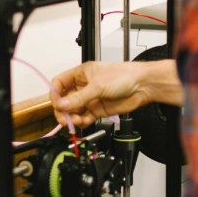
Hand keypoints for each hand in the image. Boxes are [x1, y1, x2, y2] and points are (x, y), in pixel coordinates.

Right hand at [50, 60, 181, 126]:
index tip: (56, 104)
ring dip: (72, 118)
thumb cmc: (124, 76)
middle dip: (63, 110)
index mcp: (80, 74)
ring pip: (73, 111)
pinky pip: (84, 118)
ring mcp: (90, 99)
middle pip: (64, 100)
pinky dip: (81, 122)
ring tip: (76, 121)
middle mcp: (83, 87)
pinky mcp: (97, 110)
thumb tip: (62, 105)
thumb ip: (79, 97)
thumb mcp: (98, 85)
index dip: (55, 94)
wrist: (142, 86)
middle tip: (65, 117)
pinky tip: (83, 122)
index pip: (59, 83)